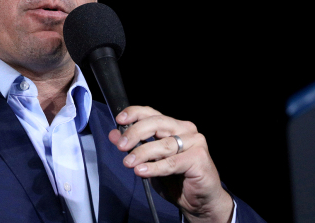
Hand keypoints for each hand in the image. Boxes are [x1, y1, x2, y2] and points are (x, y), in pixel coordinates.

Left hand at [108, 106, 233, 222]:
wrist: (200, 201)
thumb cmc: (176, 179)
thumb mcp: (149, 162)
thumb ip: (134, 147)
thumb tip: (114, 135)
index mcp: (173, 126)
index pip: (151, 113)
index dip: (134, 113)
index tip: (119, 120)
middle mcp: (185, 129)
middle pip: (156, 123)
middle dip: (135, 133)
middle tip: (121, 146)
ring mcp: (194, 142)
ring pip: (163, 144)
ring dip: (142, 153)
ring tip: (128, 163)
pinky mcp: (199, 158)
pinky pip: (172, 162)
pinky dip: (155, 167)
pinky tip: (142, 171)